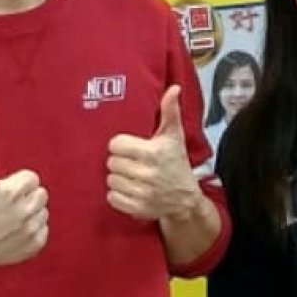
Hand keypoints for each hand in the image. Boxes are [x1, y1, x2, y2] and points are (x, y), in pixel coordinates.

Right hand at [0, 126, 47, 269]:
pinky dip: (33, 231)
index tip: (5, 191)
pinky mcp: (34, 244)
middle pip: (41, 194)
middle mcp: (25, 210)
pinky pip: (44, 230)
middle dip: (27, 197)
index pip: (32, 179)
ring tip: (11, 219)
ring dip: (31, 214)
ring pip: (43, 212)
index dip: (18, 184)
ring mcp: (30, 229)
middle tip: (9, 205)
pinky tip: (15, 232)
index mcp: (13, 191)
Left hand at [106, 85, 200, 221]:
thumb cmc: (176, 162)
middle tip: (131, 162)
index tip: (129, 147)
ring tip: (131, 176)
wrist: (186, 199)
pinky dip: (117, 194)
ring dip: (118, 178)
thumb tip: (174, 88)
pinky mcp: (137, 208)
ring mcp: (142, 193)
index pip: (116, 145)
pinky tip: (129, 189)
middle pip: (111, 163)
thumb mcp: (174, 136)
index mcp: (154, 153)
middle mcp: (148, 174)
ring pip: (110, 180)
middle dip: (119, 162)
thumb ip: (170, 111)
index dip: (121, 145)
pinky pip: (112, 198)